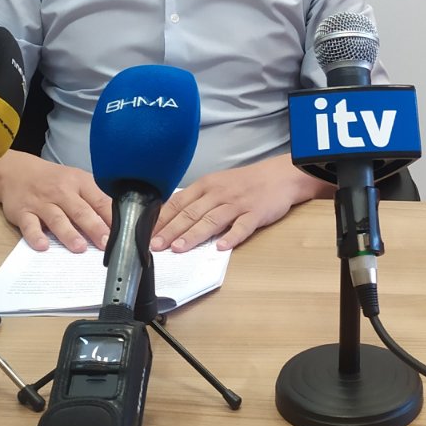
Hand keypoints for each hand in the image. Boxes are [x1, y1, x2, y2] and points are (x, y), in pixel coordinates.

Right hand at [0, 151, 113, 252]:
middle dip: (94, 227)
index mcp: (80, 183)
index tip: (124, 233)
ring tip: (80, 248)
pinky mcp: (22, 212)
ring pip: (57, 219)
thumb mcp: (77, 181)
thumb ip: (95, 198)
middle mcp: (61, 192)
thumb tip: (117, 221)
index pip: (100, 200)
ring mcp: (41, 203)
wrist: (16, 172)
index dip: (112, 217)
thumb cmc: (54, 180)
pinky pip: (29, 225)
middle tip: (105, 244)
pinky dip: (36, 236)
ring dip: (69, 234)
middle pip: (80, 211)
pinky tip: (43, 246)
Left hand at [152, 155, 332, 251]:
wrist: (280, 176)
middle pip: (192, 213)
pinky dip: (232, 237)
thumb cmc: (245, 183)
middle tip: (156, 246)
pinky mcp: (256, 213)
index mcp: (207, 185)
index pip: (178, 203)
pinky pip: (243, 226)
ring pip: (213, 219)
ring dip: (194, 234)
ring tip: (180, 248)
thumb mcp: (218, 184)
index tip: (146, 234)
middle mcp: (219, 193)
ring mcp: (238, 203)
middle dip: (171, 230)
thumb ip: (197, 201)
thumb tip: (171, 220)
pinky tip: (222, 247)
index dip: (162, 219)